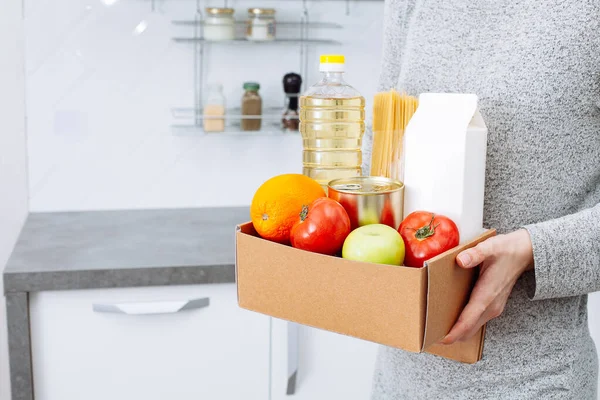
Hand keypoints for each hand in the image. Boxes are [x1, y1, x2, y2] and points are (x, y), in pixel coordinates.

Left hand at [440, 229, 533, 344]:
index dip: (455, 332)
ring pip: (472, 328)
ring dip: (457, 332)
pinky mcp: (492, 306)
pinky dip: (463, 325)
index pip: (469, 320)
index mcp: (487, 295)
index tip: (441, 339)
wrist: (524, 253)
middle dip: (451, 336)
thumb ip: (475, 253)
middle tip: (429, 334)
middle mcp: (491, 306)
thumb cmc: (505, 250)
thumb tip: (460, 260)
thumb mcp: (490, 247)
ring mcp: (492, 308)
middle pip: (469, 330)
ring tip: (435, 328)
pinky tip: (449, 319)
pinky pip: (475, 322)